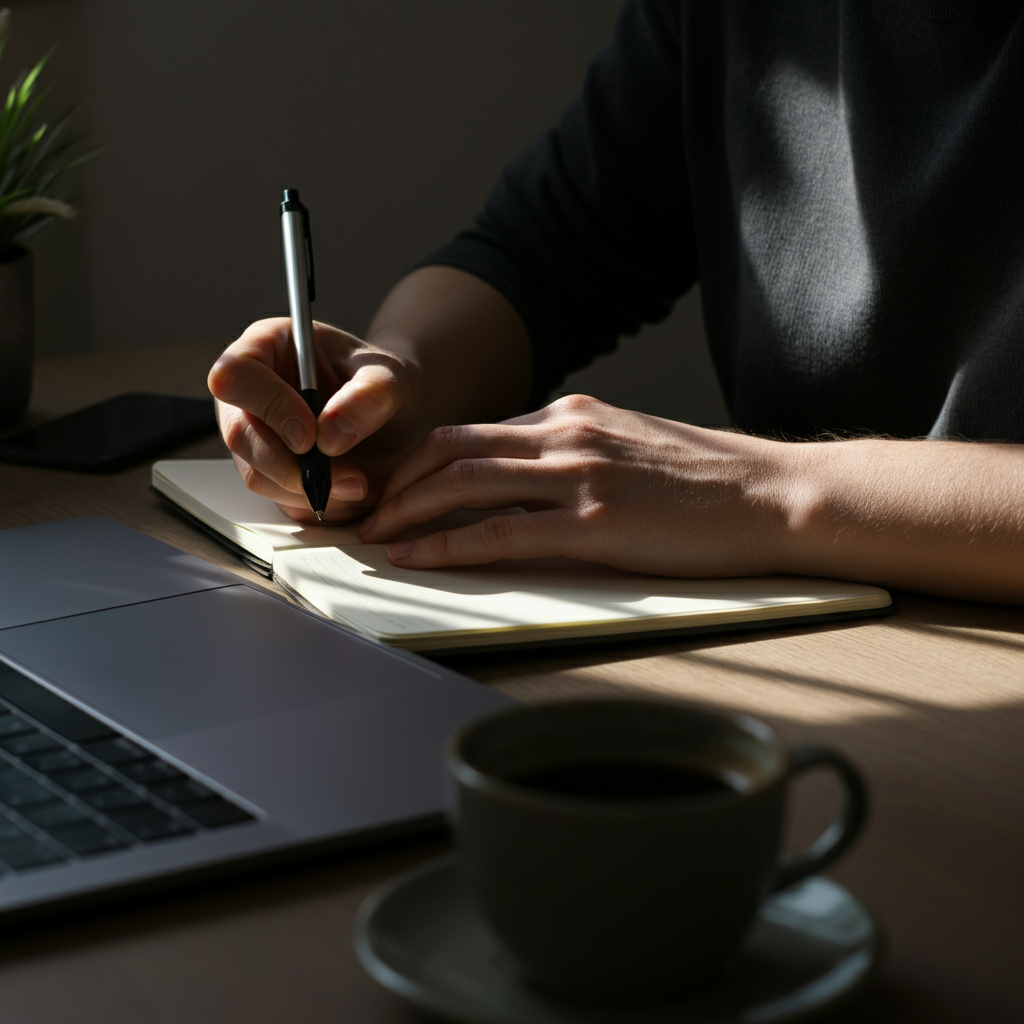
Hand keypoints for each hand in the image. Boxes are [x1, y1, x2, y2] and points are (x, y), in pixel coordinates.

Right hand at [208, 318, 427, 522]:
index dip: (269, 408)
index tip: (310, 437)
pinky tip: (352, 492)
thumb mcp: (392, 378)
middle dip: (292, 466)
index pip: (236, 375)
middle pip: (239, 434)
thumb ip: (368, 397)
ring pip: (257, 474)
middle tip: (350, 479)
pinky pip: (280, 499)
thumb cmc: (384, 384)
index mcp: (268, 346)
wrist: (398, 418)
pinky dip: (318, 504)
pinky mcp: (271, 472)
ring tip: (361, 484)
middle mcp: (251, 392)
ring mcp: (255, 435)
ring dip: (309, 490)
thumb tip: (328, 436)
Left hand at [358, 394, 790, 576]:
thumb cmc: (709, 480)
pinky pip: (498, 532)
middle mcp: (566, 433)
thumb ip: (578, 454)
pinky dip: (446, 546)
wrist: (770, 494)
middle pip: (452, 448)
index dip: (423, 461)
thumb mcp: (632, 447)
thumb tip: (533, 479)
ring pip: (462, 484)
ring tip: (376, 537)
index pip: (474, 432)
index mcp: (573, 415)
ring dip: (407, 510)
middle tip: (367, 511)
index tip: (397, 487)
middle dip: (398, 481)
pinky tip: (415, 559)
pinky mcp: (594, 520)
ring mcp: (578, 474)